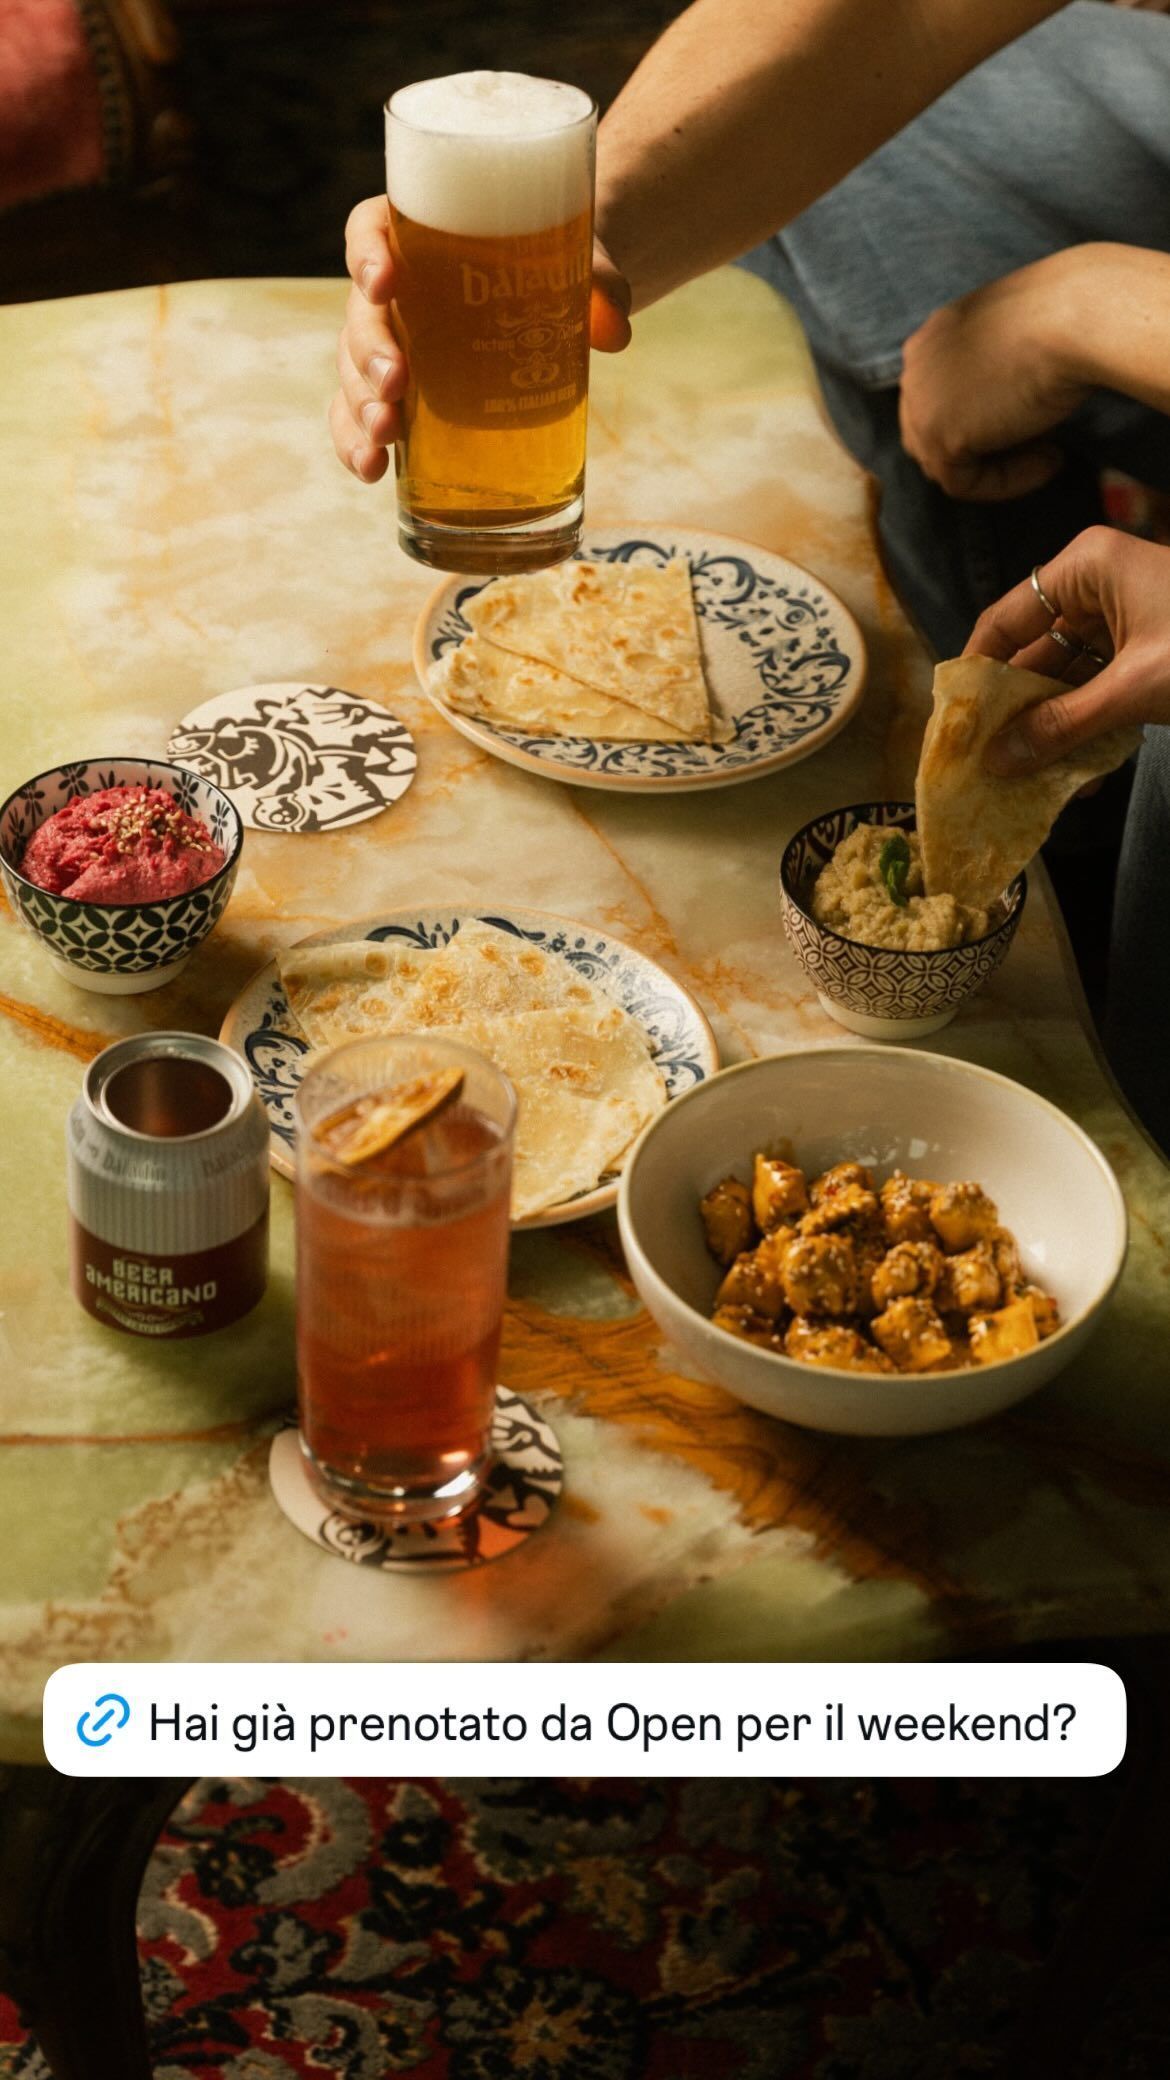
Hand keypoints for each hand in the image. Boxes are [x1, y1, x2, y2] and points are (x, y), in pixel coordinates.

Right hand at [329, 196, 632, 482]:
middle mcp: (394, 290)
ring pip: (354, 371)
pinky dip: (358, 443)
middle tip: (396, 382)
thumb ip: (598, 285)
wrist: (562, 299)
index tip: (386, 279)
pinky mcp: (401, 394)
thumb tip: (614, 330)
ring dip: (359, 406)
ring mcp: (392, 345)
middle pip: (360, 315)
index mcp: (418, 235)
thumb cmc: (561, 265)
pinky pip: (361, 415)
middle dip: (368, 352)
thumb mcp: (581, 264)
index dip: (366, 254)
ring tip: (385, 435)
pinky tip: (372, 470)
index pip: (369, 231)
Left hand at [899, 251, 1094, 501]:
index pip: (937, 399)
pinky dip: (1007, 482)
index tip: (1029, 423)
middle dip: (982, 450)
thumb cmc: (1064, 319)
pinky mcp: (939, 437)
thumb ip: (992, 370)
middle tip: (1039, 446)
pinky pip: (964, 482)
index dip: (981, 422)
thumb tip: (1001, 414)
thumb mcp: (1014, 338)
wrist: (1076, 316)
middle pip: (932, 434)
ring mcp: (921, 404)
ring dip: (999, 467)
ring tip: (1050, 454)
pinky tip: (1050, 461)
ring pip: (946, 463)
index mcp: (930, 339)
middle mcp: (915, 369)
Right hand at [965, 526, 1169, 772]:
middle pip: (1032, 651)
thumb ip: (1061, 727)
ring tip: (1019, 779)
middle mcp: (1095, 585)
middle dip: (1012, 711)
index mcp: (1085, 568)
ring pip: (1065, 677)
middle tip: (980, 762)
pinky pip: (1098, 689)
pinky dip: (1085, 727)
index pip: (1004, 618)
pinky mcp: (1145, 650)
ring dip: (1048, 728)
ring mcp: (1123, 617)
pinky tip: (1070, 773)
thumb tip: (995, 762)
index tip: (950, 724)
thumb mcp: (1134, 690)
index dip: (975, 672)